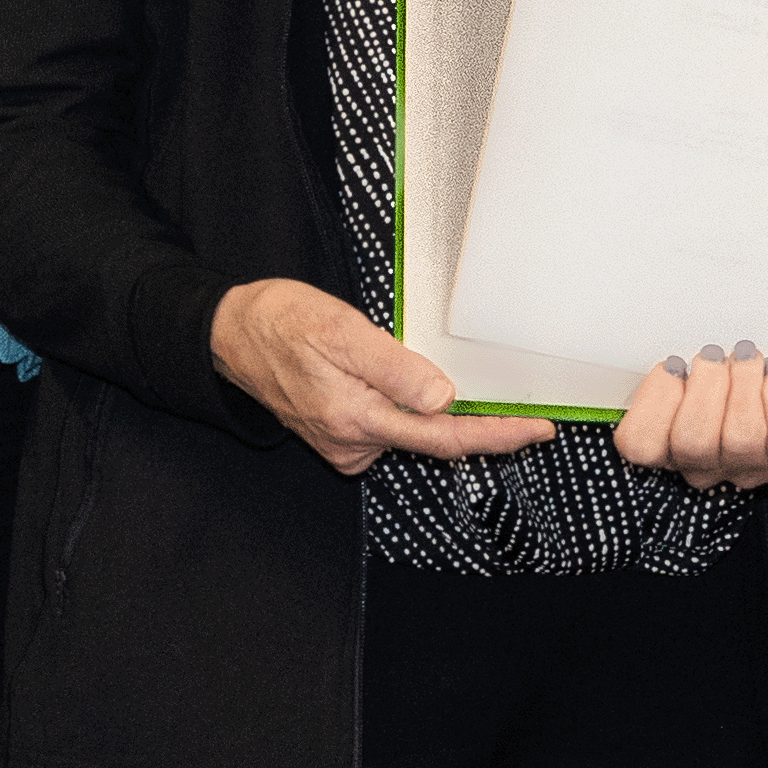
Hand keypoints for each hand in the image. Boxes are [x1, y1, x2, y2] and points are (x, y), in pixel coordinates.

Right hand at [210, 278, 555, 477]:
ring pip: (411, 430)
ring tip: (419, 367)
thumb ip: (394, 367)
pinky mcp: (341, 437)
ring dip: (434, 408)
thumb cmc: (281, 322)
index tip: (537, 428)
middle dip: (477, 422)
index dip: (496, 435)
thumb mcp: (341, 330)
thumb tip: (443, 398)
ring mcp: (346, 444)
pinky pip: (390, 426)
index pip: (444, 436)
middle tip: (518, 402)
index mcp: (357, 418)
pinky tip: (395, 380)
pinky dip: (408, 407)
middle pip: (434, 439)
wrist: (230, 335)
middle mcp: (354, 443)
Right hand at [613, 342, 767, 491]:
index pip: (640, 444)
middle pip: (693, 441)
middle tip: (715, 355)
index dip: (654, 402)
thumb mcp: (692, 375)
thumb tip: (678, 350)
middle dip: (706, 385)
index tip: (673, 365)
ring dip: (745, 383)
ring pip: (742, 436)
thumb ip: (676, 368)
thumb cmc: (731, 386)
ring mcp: (747, 469)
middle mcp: (704, 467)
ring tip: (748, 357)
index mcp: (668, 444)